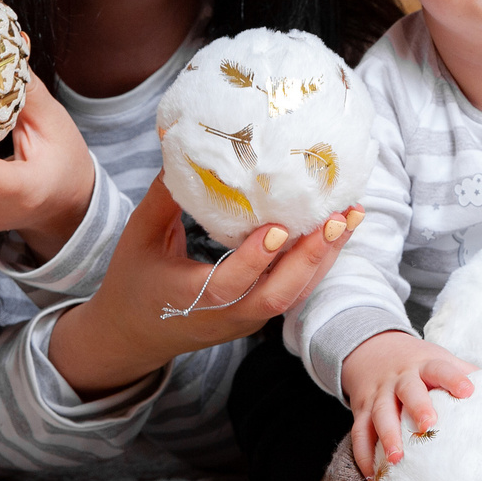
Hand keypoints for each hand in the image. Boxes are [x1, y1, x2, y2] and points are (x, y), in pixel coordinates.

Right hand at [45, 179, 361, 397]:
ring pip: (294, 295)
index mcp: (190, 300)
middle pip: (278, 296)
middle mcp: (226, 316)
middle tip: (338, 217)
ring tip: (350, 216)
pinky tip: (336, 231)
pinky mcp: (257, 316)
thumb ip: (165, 195)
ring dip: (325, 257)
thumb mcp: (139, 236)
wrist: (131, 336)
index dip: (255, 259)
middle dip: (312, 257)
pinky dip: (317, 263)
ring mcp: (245, 320)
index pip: (230, 285)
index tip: (277, 228)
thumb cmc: (131, 281)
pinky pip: (293, 292)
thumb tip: (184, 143)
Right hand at [342, 332, 476, 478]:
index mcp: (425, 366)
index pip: (440, 369)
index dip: (454, 379)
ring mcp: (378, 394)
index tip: (468, 391)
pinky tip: (373, 476)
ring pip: (380, 413)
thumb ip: (469, 376)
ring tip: (397, 459)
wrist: (374, 351)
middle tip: (429, 425)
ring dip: (387, 436)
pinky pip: (359, 434)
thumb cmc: (421, 366)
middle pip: (408, 390)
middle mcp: (400, 378)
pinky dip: (363, 455)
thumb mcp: (442, 361)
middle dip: (418, 406)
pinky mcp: (361, 410)